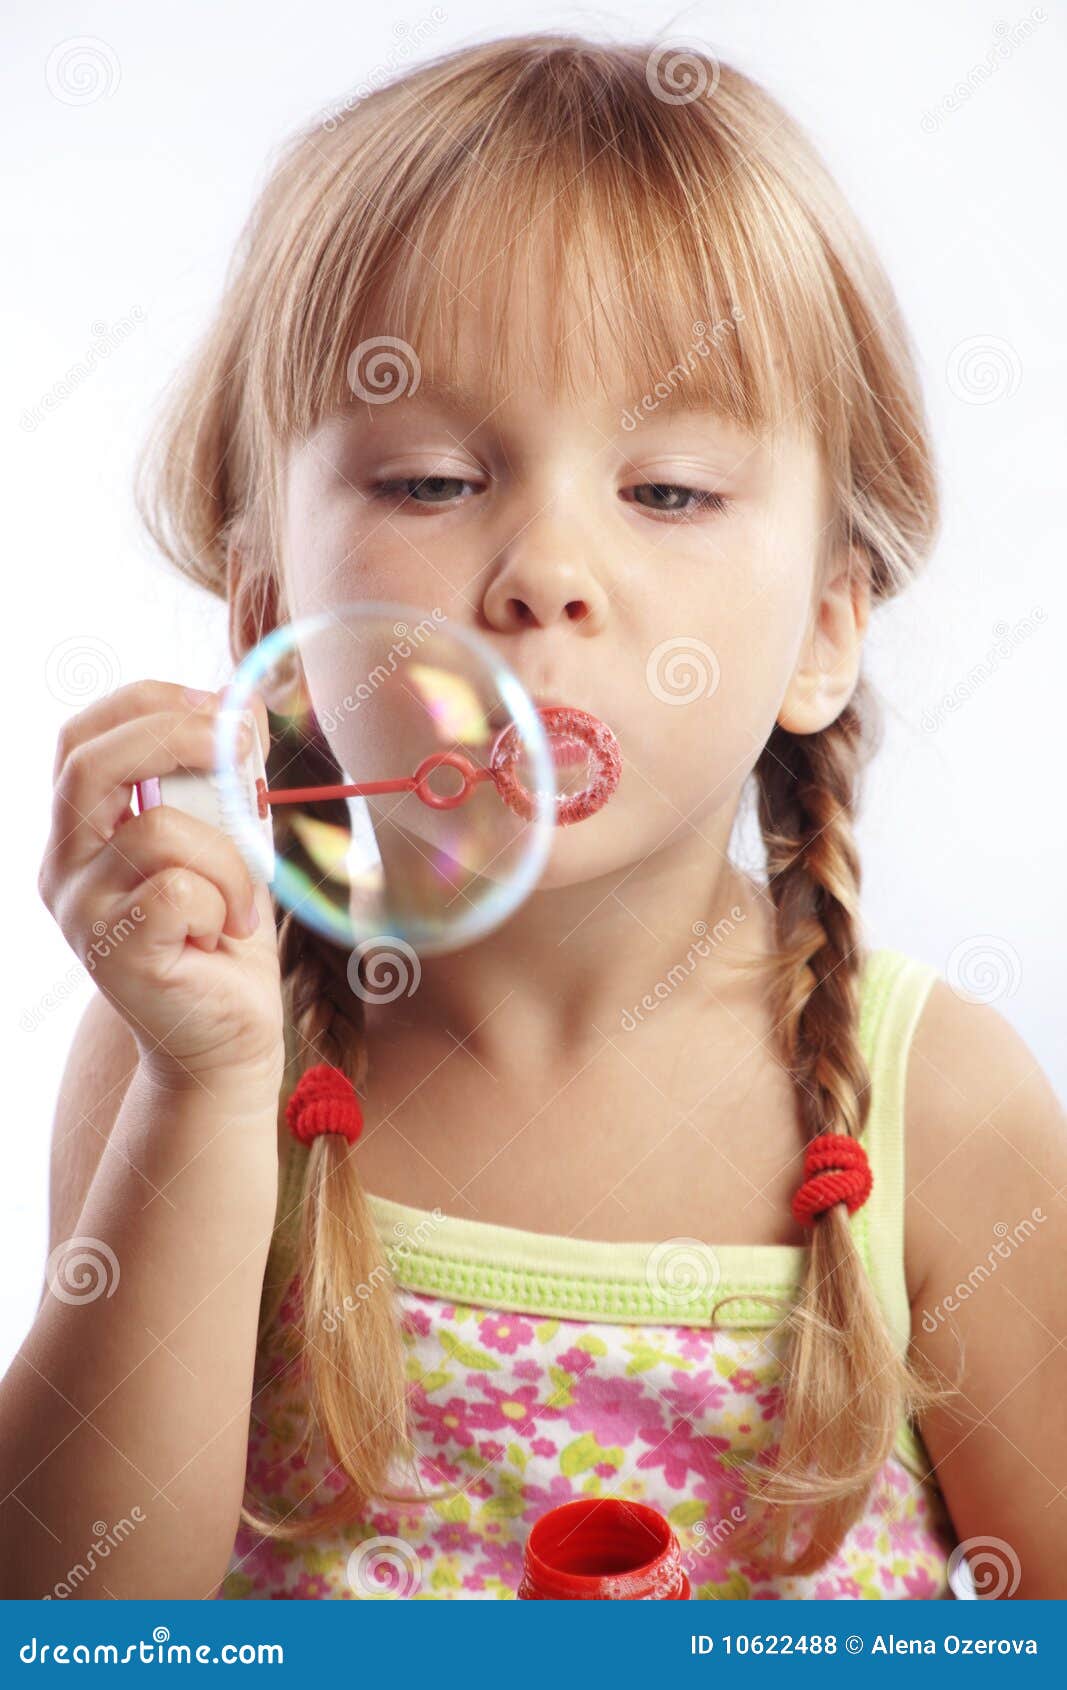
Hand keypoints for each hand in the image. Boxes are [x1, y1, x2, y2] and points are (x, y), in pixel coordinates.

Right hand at [39, 679, 284, 1092]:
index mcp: (80, 831)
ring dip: (229, 853)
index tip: (218, 707)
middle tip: (242, 746)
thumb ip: (224, 786)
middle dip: (176, 735)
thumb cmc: (224, 936)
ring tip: (243, 901)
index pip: (81, 739)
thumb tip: (248, 711)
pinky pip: (177, 890)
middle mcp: (62, 866)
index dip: (146, 704)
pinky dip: (222, 900)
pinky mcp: (114, 955)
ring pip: (158, 830)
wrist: (226, 1038)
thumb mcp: (226, 843)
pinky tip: (223, 935)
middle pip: (90, 764)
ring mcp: (81, 912)